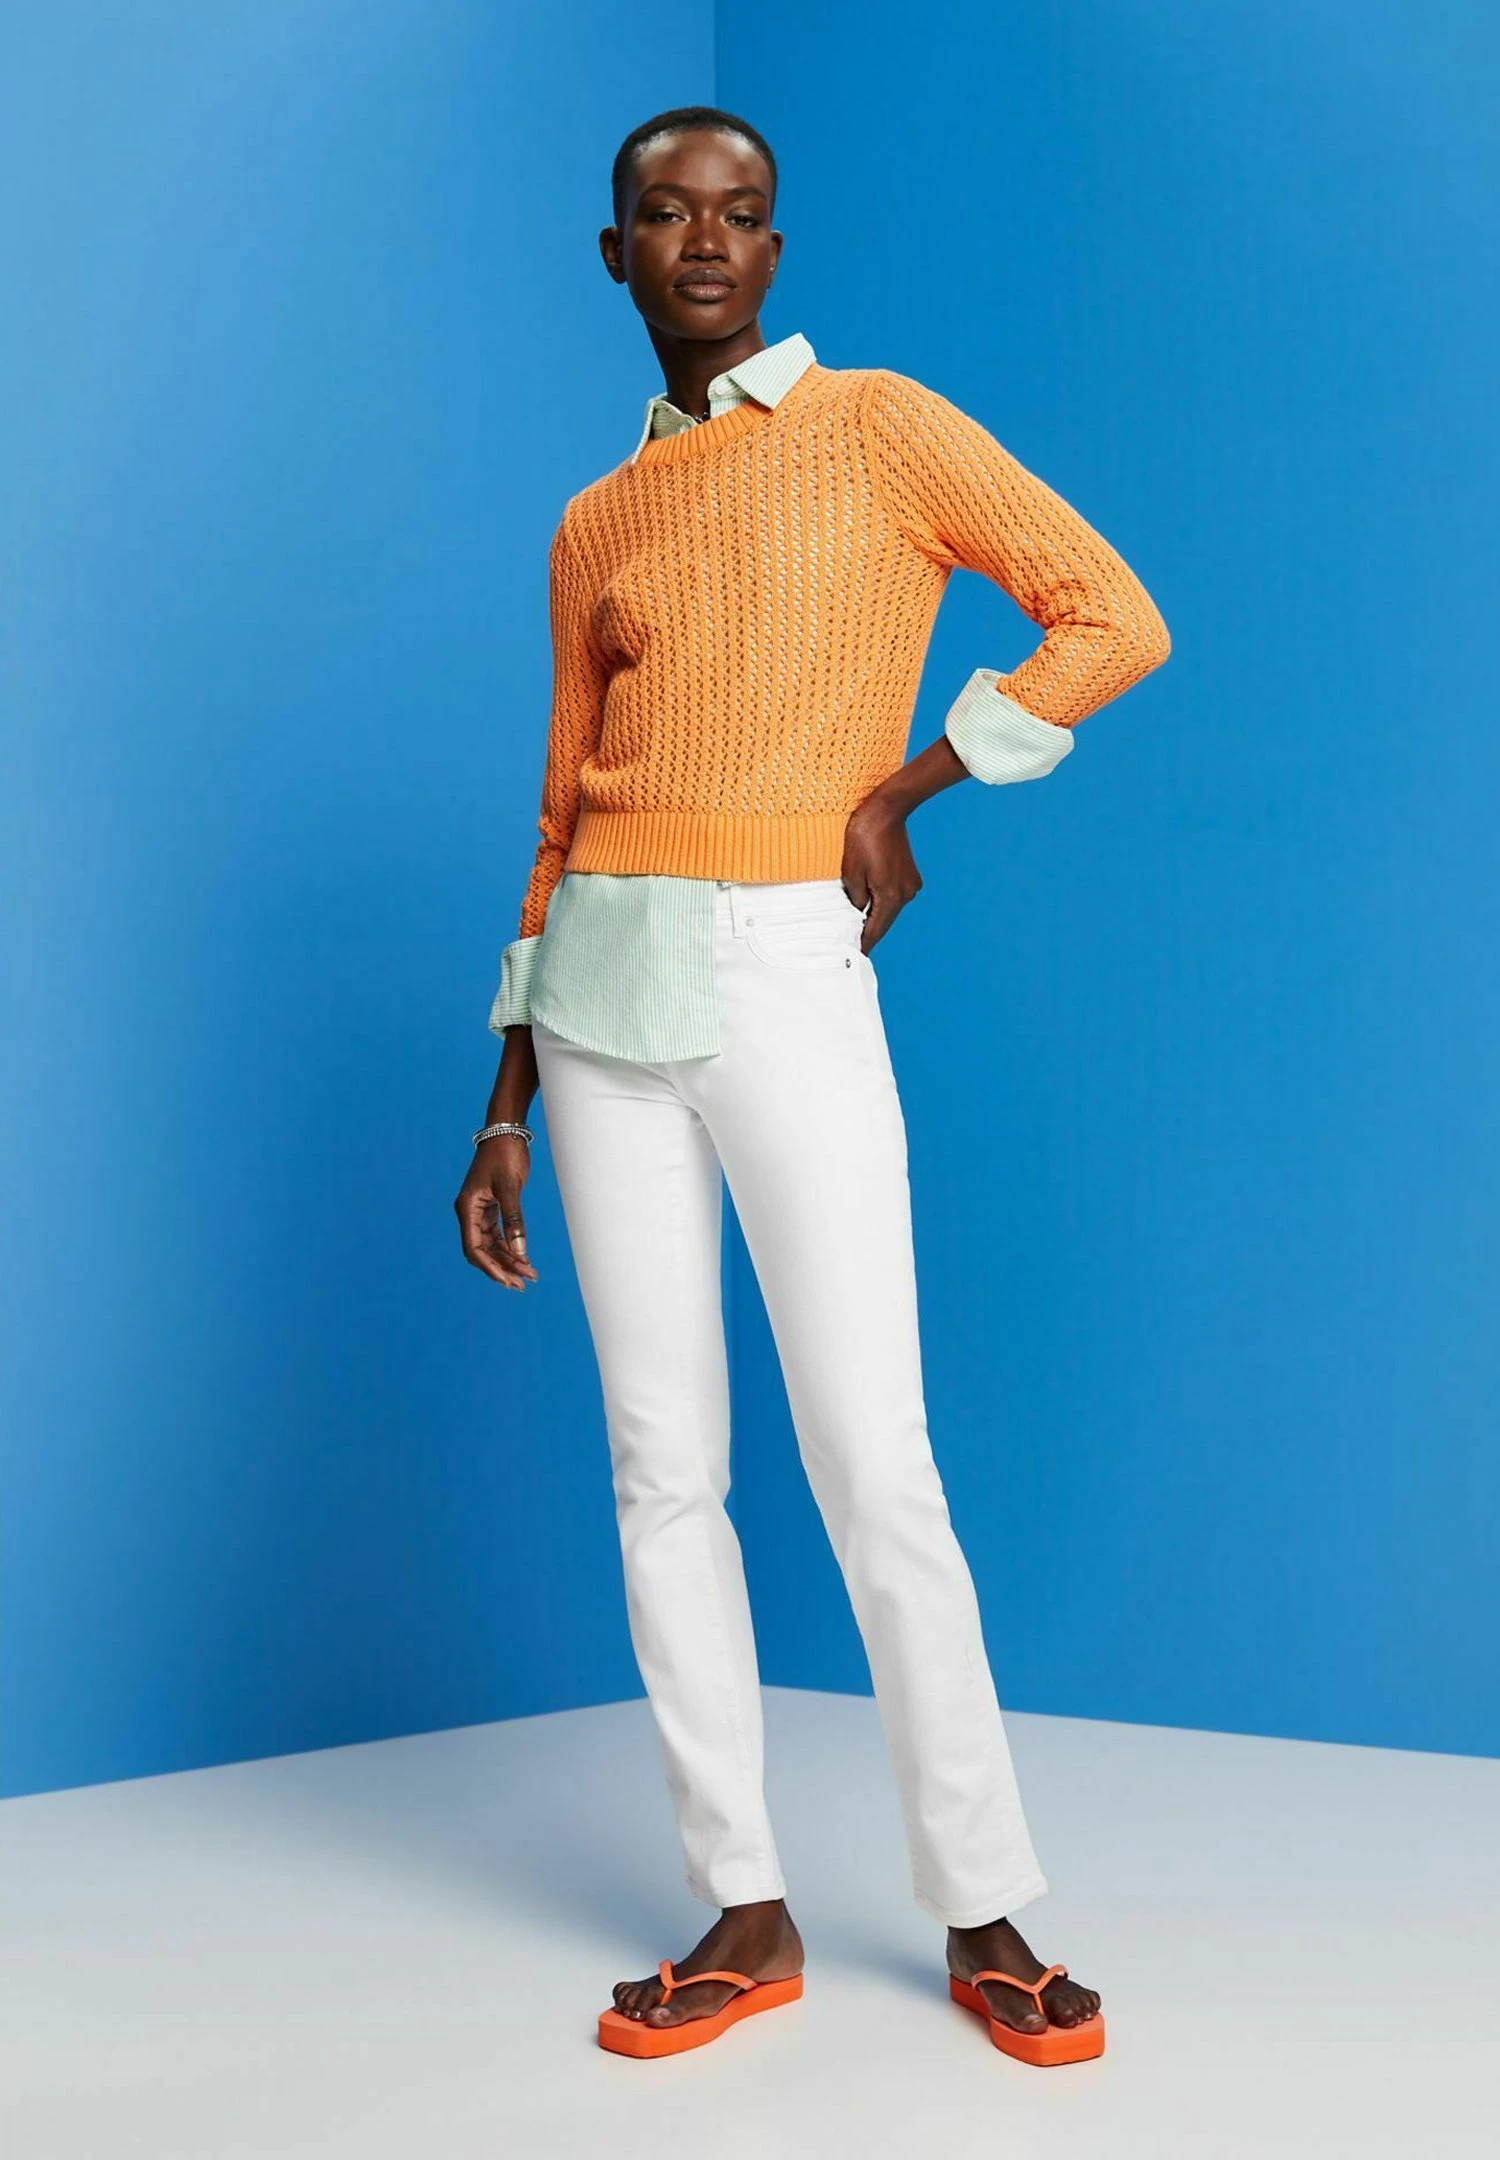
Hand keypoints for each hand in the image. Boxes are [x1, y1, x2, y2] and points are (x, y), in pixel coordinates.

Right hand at [455, 1135, 538, 1289]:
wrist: (506, 1132)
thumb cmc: (505, 1155)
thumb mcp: (510, 1187)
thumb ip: (514, 1220)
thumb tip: (520, 1251)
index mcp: (467, 1208)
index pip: (474, 1248)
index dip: (490, 1268)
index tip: (508, 1281)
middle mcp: (470, 1213)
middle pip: (483, 1251)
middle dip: (502, 1268)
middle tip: (522, 1285)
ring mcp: (480, 1211)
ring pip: (492, 1245)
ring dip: (509, 1260)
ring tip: (530, 1275)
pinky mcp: (491, 1208)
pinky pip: (498, 1235)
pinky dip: (511, 1247)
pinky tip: (525, 1259)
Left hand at [840, 792, 922, 952]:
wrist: (886, 810)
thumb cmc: (864, 837)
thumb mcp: (851, 872)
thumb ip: (855, 900)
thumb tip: (858, 915)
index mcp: (891, 897)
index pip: (874, 930)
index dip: (863, 944)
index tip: (854, 956)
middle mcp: (905, 895)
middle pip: (883, 921)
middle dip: (867, 931)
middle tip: (851, 943)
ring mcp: (910, 885)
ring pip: (889, 909)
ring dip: (874, 915)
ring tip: (857, 924)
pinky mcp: (910, 875)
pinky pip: (893, 896)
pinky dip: (882, 901)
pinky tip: (869, 902)